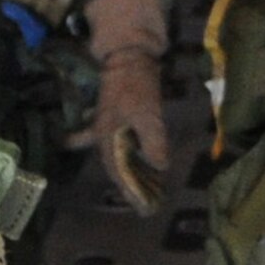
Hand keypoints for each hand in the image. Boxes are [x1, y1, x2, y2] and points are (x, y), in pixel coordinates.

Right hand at [67, 0, 170, 213]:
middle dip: (127, 185)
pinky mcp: (114, 116)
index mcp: (108, 137)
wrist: (128, 57)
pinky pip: (115, 141)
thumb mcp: (148, 114)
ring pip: (114, 155)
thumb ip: (153, 141)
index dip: (130, 190)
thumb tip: (160, 166)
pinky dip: (121, 151)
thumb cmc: (136, 87)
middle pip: (114, 166)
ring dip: (124, 171)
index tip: (142, 208)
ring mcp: (107, 125)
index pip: (118, 172)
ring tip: (136, 187)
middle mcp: (104, 135)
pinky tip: (128, 156)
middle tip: (143, 201)